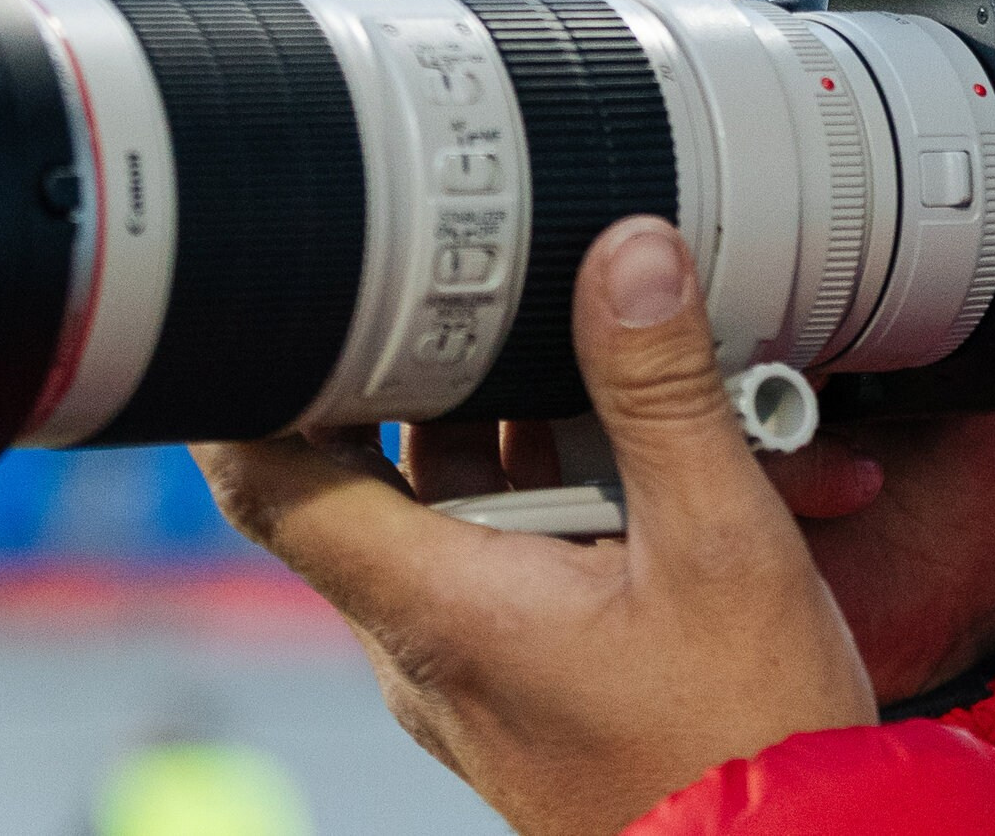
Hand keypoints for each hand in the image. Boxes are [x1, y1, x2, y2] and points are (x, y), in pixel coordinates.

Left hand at [195, 217, 880, 835]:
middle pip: (372, 475)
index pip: (270, 482)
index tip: (279, 291)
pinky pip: (511, 557)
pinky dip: (566, 492)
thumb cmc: (744, 739)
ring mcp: (473, 671)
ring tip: (622, 369)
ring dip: (524, 431)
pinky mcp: (524, 682)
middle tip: (501, 276)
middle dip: (440, 370)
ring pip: (455, 511)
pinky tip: (659, 462)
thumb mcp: (723, 543)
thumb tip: (625, 253)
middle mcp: (428, 647)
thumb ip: (665, 392)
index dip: (250, 379)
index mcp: (439, 610)